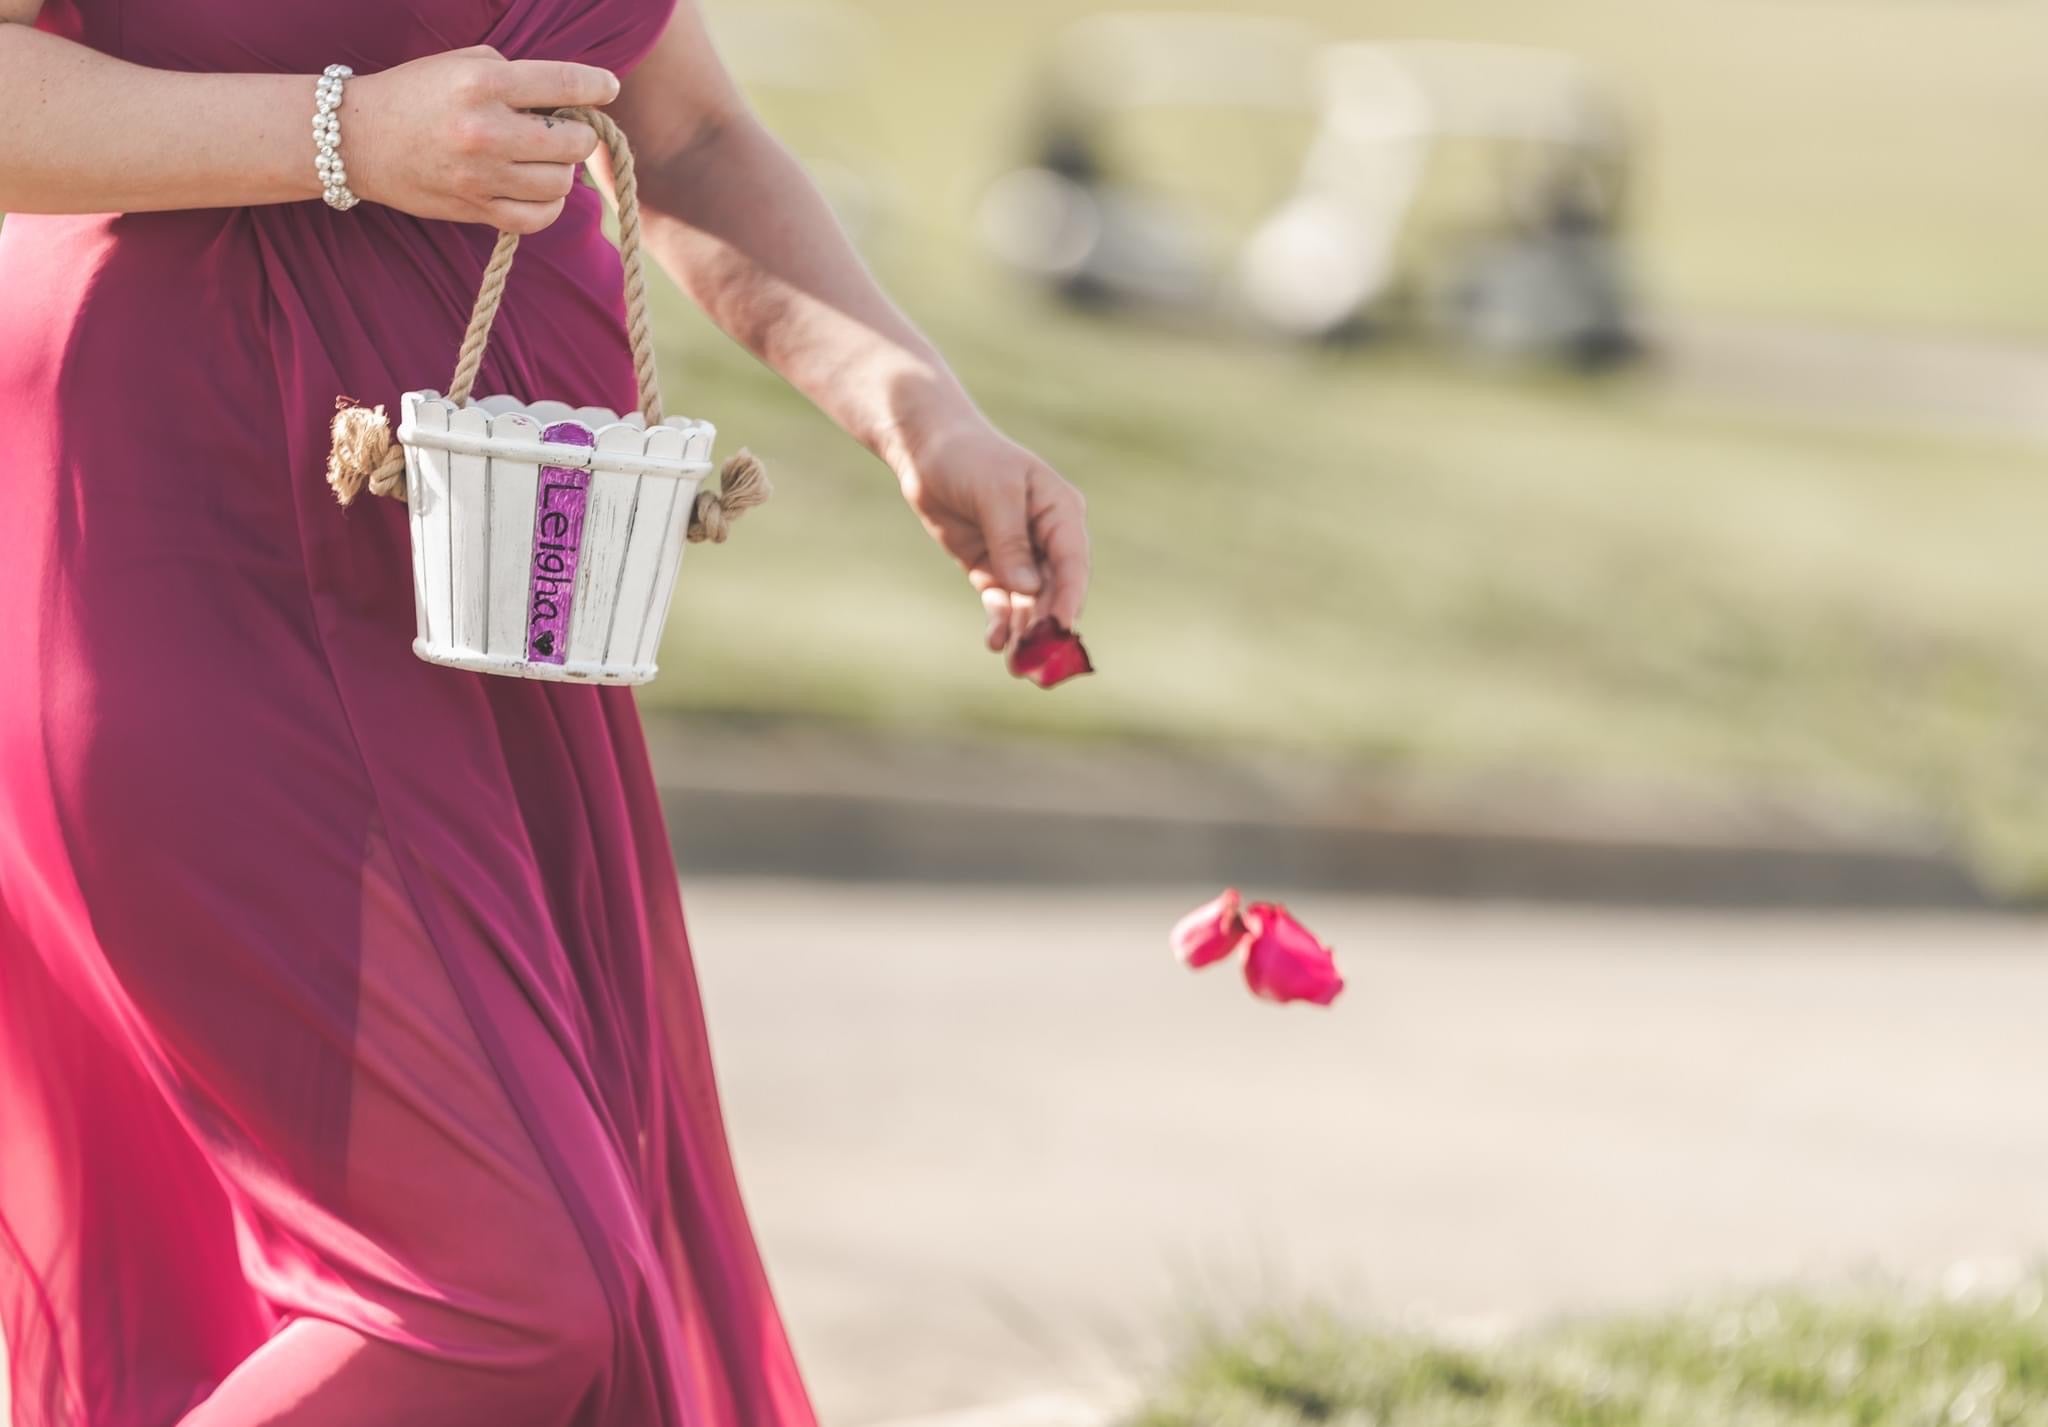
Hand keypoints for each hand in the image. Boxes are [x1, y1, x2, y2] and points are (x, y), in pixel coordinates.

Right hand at [339, 46, 618, 232]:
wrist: (358, 139)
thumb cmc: (416, 94)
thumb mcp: (462, 64)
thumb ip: (517, 75)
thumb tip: (569, 98)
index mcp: (483, 85)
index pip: (562, 84)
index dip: (596, 86)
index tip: (608, 87)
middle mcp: (486, 131)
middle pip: (572, 143)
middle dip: (577, 134)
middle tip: (561, 128)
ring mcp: (481, 176)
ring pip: (561, 182)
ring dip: (562, 169)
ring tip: (542, 157)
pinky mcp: (476, 209)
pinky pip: (539, 218)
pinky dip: (549, 204)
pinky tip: (537, 188)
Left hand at [893, 416, 1090, 652]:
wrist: (926, 449)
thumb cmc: (967, 458)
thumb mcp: (993, 493)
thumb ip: (1011, 541)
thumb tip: (1028, 590)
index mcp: (1060, 511)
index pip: (1072, 562)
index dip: (1069, 598)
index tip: (1061, 630)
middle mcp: (1047, 537)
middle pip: (1055, 590)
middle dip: (1047, 627)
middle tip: (1038, 664)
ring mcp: (1020, 555)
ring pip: (1031, 603)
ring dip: (1025, 633)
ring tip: (1017, 666)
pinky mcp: (993, 566)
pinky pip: (1004, 602)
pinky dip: (1001, 621)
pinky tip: (996, 641)